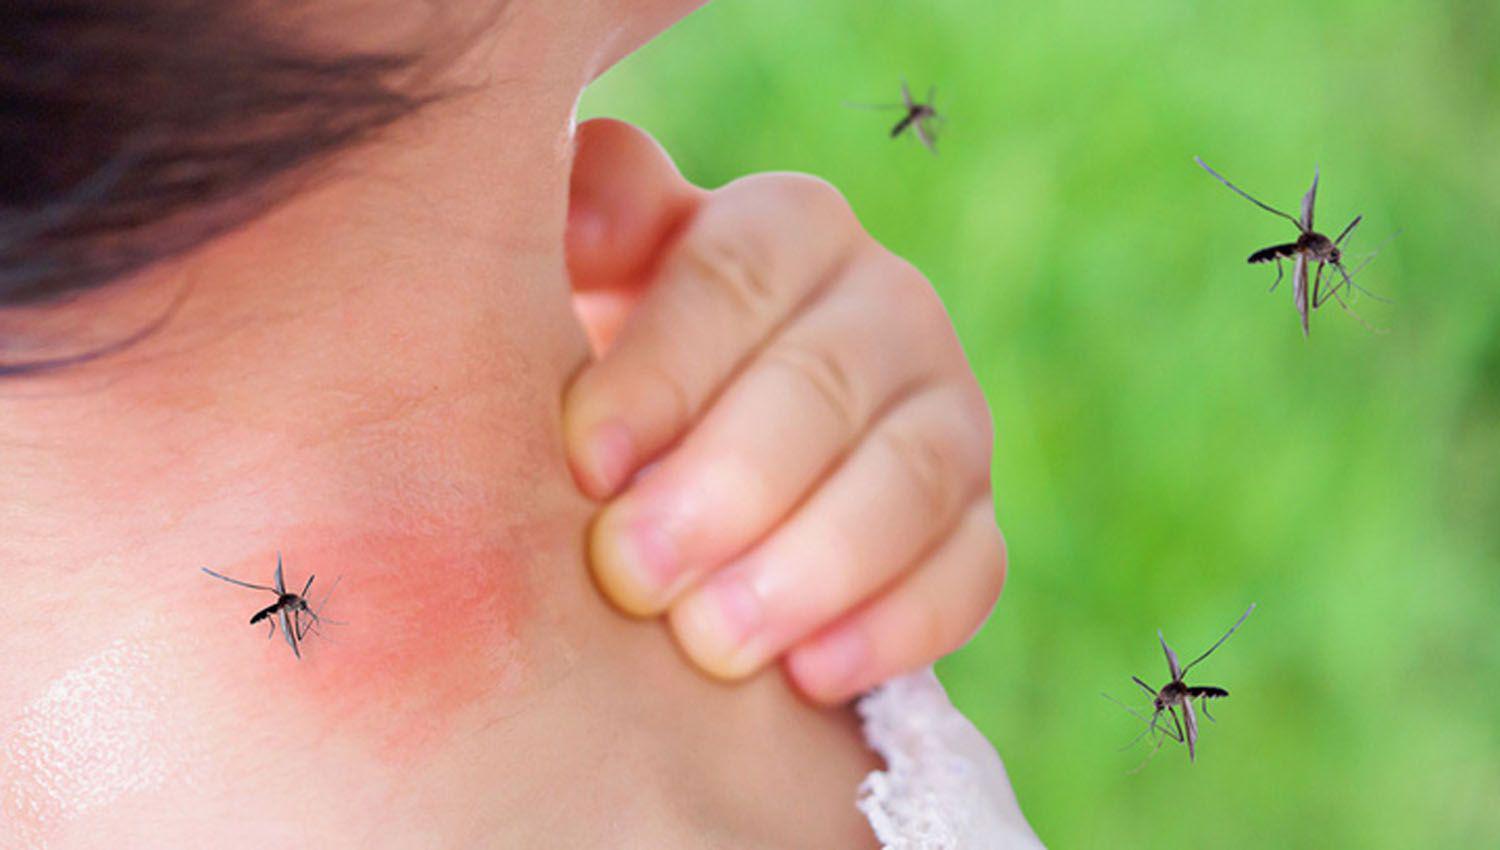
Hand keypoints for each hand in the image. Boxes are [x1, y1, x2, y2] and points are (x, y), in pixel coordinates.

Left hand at [563, 119, 1004, 703]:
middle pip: (823, 385)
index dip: (661, 372)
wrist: (701, 465)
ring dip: (810, 567)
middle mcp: (887, 306)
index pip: (736, 277)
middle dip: (726, 488)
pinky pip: (968, 572)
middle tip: (631, 574)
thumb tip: (586, 201)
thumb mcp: (590, 283)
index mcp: (785, 230)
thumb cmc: (623, 373)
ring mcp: (947, 415)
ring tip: (712, 645)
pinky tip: (810, 677)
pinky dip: (894, 627)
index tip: (582, 464)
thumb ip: (588, 222)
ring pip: (910, 480)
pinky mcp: (973, 521)